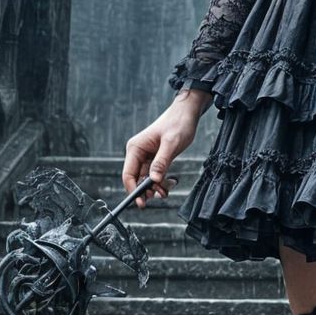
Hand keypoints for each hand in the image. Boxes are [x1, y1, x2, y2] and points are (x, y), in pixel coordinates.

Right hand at [124, 91, 206, 206]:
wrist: (187, 113)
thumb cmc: (178, 124)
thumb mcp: (171, 144)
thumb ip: (161, 162)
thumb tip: (153, 179)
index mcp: (135, 147)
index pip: (128, 174)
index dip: (133, 189)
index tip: (141, 201)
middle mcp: (138, 152)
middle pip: (136, 178)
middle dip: (145, 190)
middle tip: (157, 197)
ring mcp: (146, 156)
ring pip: (145, 179)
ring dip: (154, 188)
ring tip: (164, 192)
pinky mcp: (155, 158)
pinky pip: (154, 175)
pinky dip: (160, 182)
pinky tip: (167, 186)